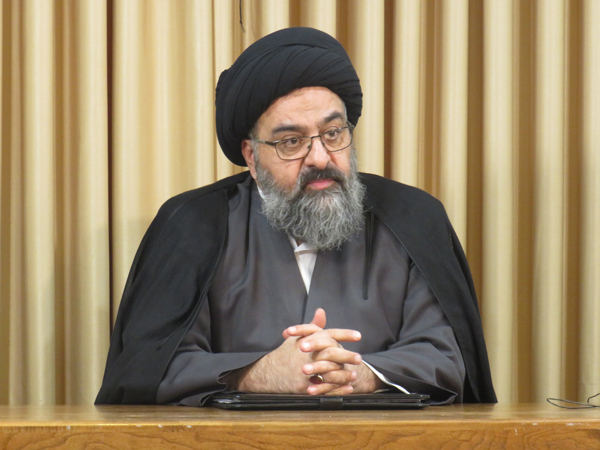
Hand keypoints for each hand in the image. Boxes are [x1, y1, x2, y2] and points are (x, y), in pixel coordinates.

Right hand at [224, 309, 360, 394]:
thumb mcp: (297, 338)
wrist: (268, 373)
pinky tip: (347, 388)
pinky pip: (322, 388)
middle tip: (359, 358)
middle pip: (330, 353)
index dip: (344, 334)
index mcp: (306, 340)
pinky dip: (336, 388)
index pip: (328, 334)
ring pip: (328, 372)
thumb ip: (312, 326)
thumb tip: (321, 311)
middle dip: (346, 355)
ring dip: (343, 374)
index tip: (358, 335)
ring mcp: (303, 370)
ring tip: (354, 375)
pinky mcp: (302, 385)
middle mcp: (305, 354)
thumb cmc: (285, 354)